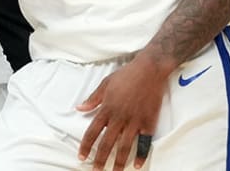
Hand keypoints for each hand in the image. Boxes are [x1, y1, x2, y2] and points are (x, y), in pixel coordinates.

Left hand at [77, 52, 168, 170]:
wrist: (150, 68)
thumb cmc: (127, 74)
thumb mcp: (106, 83)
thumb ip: (93, 98)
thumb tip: (80, 108)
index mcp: (107, 108)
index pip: (92, 132)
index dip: (86, 146)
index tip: (81, 156)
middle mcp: (119, 117)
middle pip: (107, 143)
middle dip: (100, 159)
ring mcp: (135, 120)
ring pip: (125, 146)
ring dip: (119, 161)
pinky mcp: (148, 121)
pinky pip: (144, 141)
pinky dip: (141, 154)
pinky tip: (138, 164)